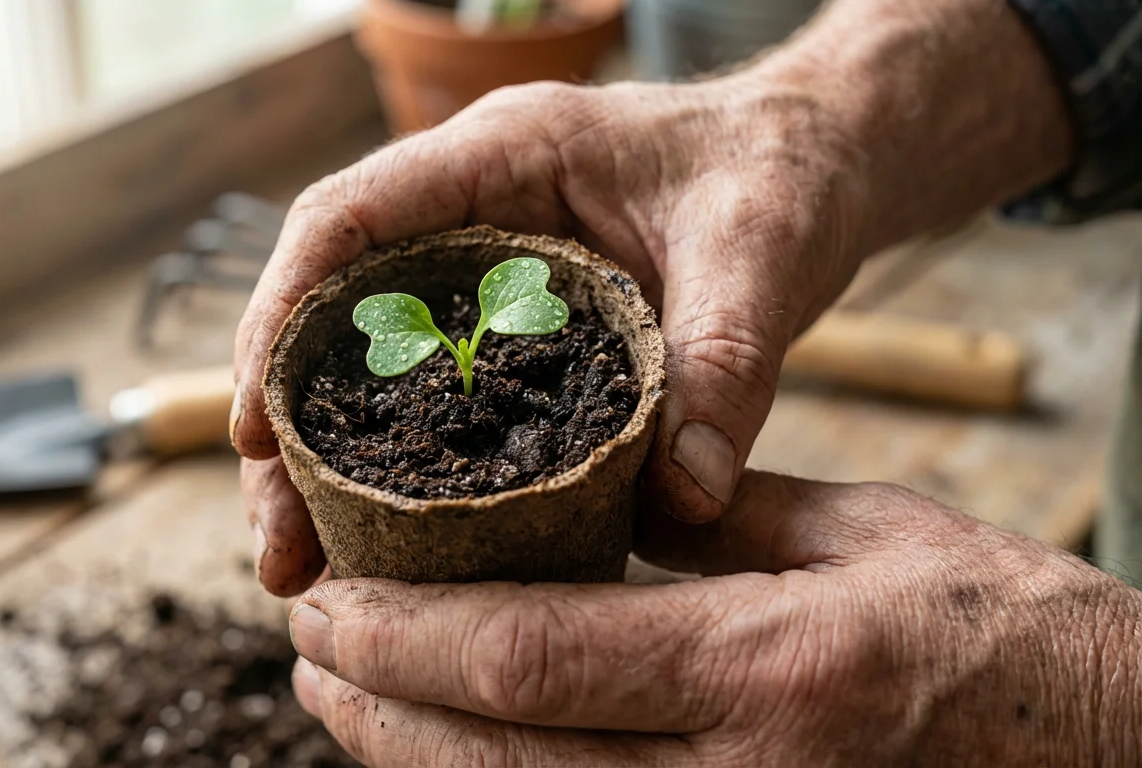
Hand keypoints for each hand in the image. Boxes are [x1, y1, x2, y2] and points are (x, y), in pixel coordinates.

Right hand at [233, 73, 870, 595]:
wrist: (816, 159)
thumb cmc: (782, 173)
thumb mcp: (763, 254)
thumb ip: (727, 365)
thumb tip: (685, 498)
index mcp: (503, 154)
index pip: (348, 221)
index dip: (280, 316)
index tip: (254, 424)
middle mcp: (469, 206)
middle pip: (330, 306)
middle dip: (286, 423)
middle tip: (280, 544)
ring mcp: (482, 262)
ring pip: (364, 354)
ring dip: (324, 457)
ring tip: (308, 563)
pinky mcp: (508, 315)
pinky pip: (425, 382)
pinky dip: (395, 457)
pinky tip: (386, 536)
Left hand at [288, 472, 1141, 765]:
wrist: (1101, 749)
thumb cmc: (996, 627)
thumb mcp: (860, 534)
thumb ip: (716, 517)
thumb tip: (599, 493)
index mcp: (766, 670)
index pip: (533, 660)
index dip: (405, 640)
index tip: (328, 604)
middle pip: (498, 755)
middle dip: (377, 707)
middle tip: (307, 652)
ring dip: (409, 764)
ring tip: (341, 705)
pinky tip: (442, 757)